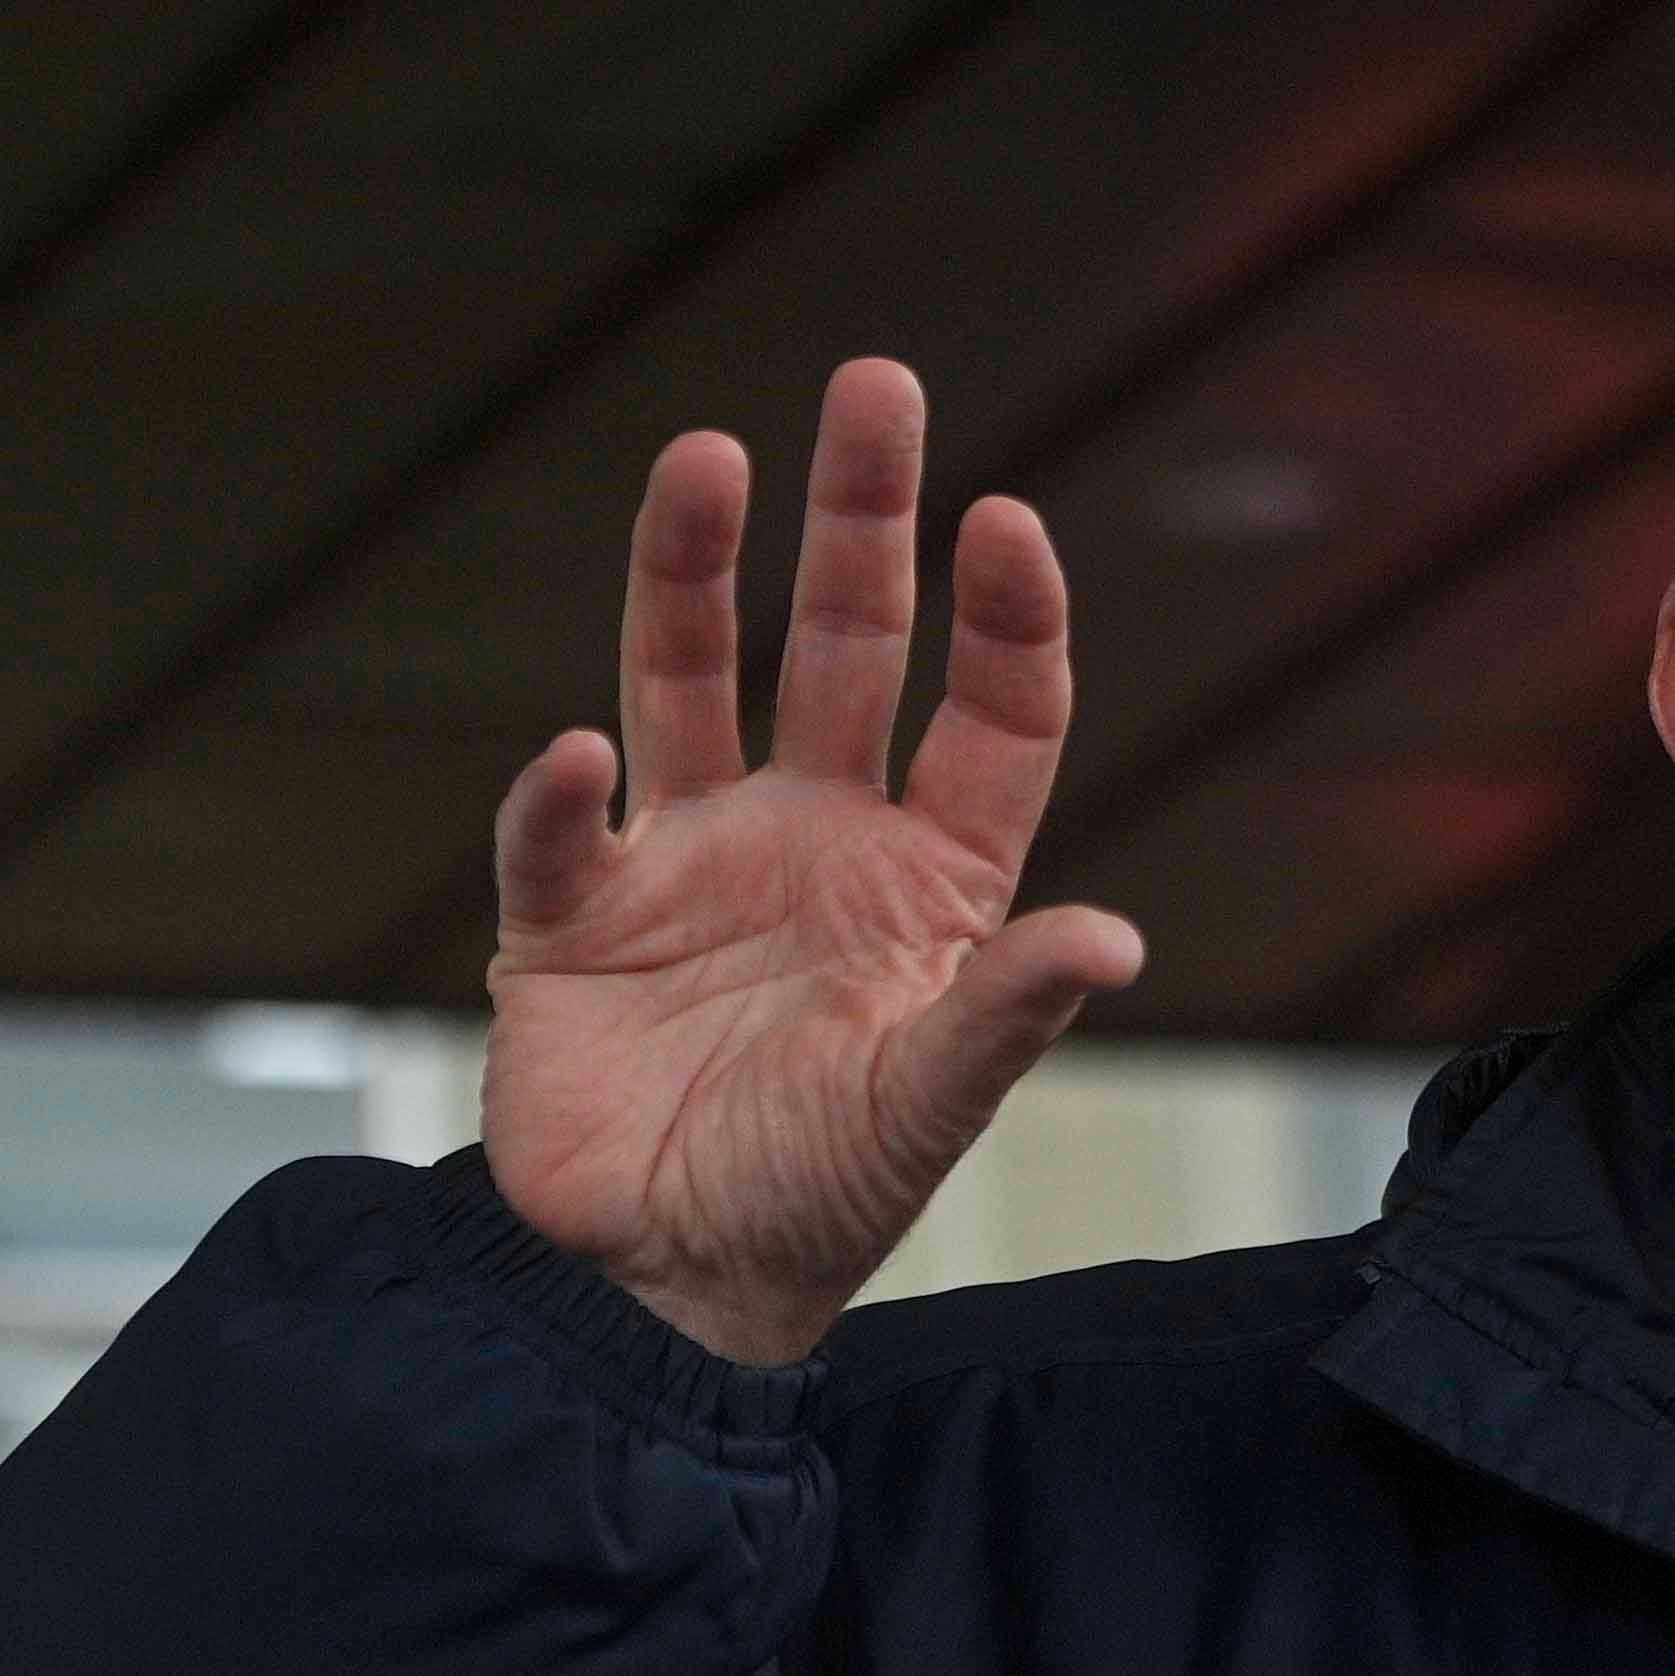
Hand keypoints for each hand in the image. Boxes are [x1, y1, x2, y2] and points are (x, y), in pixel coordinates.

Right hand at [483, 359, 1142, 1364]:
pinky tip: (578, 761)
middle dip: (860, 518)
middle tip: (876, 383)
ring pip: (690, 676)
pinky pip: (561, 833)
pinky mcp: (571, 920)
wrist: (661, 1291)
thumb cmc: (816, 1202)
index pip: (990, 714)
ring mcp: (689, 864)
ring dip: (696, 572)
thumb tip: (1114, 939)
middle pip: (845, 644)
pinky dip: (560, 796)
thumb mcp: (928, 1106)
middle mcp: (813, 838)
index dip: (1006, 618)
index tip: (1002, 520)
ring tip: (709, 456)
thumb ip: (1004, 1013)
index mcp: (928, 877)